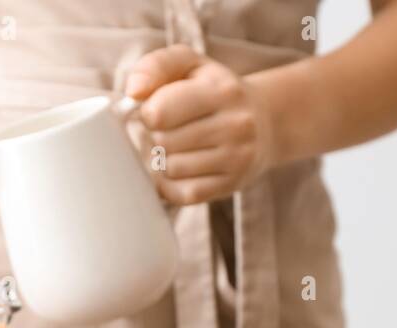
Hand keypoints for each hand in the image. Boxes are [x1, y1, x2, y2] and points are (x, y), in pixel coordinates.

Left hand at [126, 44, 274, 205]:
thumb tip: (133, 92)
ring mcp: (237, 158)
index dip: (148, 112)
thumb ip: (155, 66)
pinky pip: (184, 193)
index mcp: (221, 90)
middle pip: (163, 143)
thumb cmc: (213, 90)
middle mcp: (235, 125)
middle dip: (156, 136)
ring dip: (163, 160)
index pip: (160, 113)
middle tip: (168, 130)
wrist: (263, 122)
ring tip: (176, 147)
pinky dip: (173, 184)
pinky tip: (180, 169)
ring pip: (172, 169)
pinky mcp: (232, 184)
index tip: (157, 109)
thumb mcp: (189, 64)